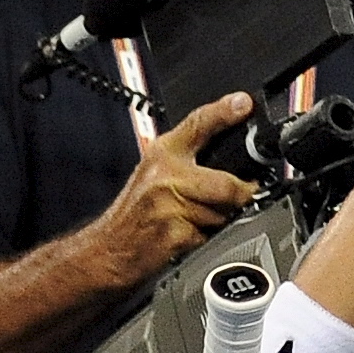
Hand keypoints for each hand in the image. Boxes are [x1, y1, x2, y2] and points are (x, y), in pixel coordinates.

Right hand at [80, 94, 256, 287]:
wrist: (109, 249)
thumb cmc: (136, 211)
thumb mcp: (157, 169)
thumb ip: (193, 152)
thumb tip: (236, 136)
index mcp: (163, 155)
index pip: (198, 124)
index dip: (224, 112)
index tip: (244, 103)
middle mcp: (165, 175)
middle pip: (229, 184)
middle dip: (238, 197)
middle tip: (232, 200)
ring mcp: (169, 205)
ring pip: (226, 213)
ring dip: (222, 221)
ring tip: (196, 220)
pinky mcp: (175, 233)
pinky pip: (214, 235)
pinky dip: (209, 239)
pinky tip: (187, 236)